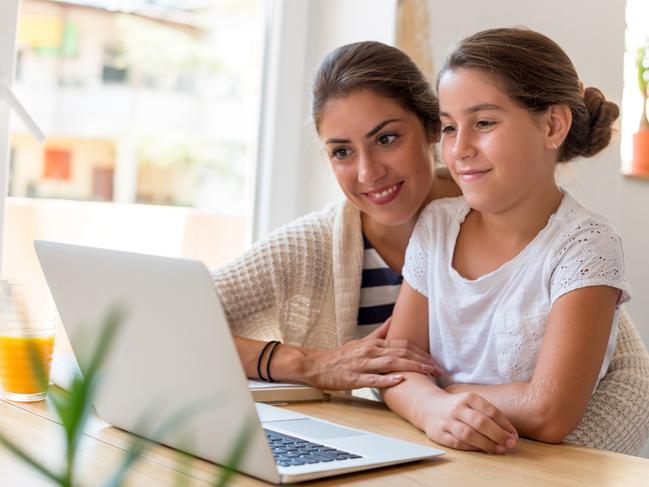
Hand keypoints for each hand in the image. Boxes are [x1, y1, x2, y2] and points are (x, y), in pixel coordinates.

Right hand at [303, 318, 442, 389]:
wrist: (316, 364)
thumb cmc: (340, 356)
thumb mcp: (361, 341)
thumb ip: (379, 332)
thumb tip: (394, 320)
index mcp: (374, 344)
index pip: (403, 344)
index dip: (421, 351)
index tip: (435, 359)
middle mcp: (370, 352)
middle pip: (402, 353)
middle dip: (423, 360)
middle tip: (439, 368)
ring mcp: (362, 365)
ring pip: (391, 363)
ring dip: (413, 368)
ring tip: (428, 372)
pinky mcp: (354, 378)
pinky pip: (373, 378)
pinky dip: (388, 379)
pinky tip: (400, 380)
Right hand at [423, 391, 517, 453]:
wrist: (429, 407)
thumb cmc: (458, 407)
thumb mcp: (472, 402)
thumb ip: (489, 415)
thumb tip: (509, 434)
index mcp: (468, 397)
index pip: (490, 411)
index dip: (505, 425)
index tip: (513, 436)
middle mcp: (457, 408)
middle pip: (480, 422)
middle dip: (498, 435)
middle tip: (510, 444)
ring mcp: (446, 421)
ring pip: (468, 434)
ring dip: (486, 444)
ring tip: (498, 450)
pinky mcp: (439, 434)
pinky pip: (458, 443)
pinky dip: (472, 448)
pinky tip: (481, 450)